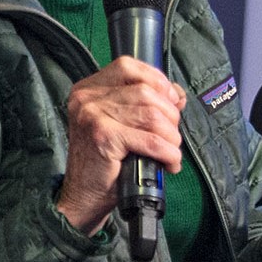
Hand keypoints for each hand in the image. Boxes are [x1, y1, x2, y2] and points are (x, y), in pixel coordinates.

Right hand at [57, 57, 186, 233]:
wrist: (84, 196)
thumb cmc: (104, 161)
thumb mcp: (120, 124)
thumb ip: (144, 104)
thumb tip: (177, 95)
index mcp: (88, 89)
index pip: (128, 66)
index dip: (156, 79)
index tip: (171, 100)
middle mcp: (87, 98)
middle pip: (146, 91)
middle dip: (169, 115)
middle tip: (171, 136)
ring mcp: (93, 116)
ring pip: (152, 115)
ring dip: (171, 137)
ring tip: (170, 151)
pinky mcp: (104, 137)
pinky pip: (151, 140)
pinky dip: (168, 153)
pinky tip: (169, 163)